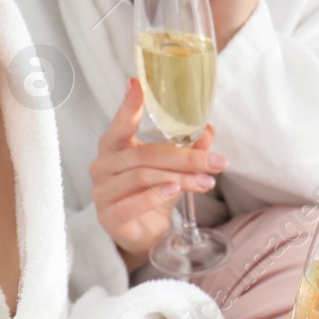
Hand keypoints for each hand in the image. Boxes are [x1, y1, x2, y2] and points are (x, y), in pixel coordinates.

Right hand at [90, 78, 227, 261]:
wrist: (141, 236)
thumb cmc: (152, 193)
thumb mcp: (172, 168)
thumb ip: (188, 148)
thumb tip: (208, 129)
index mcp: (113, 146)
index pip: (120, 123)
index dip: (129, 104)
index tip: (138, 83)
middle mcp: (102, 166)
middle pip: (146, 155)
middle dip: (185, 158)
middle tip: (216, 161)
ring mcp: (102, 192)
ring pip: (143, 177)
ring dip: (180, 179)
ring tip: (206, 181)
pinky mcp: (108, 217)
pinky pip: (133, 203)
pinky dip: (156, 196)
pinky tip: (175, 191)